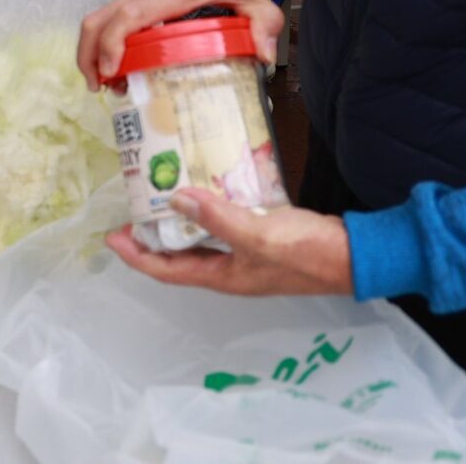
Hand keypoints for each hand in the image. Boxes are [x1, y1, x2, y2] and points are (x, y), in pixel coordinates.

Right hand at [78, 0, 280, 83]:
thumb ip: (262, 19)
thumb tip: (264, 55)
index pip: (124, 20)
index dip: (112, 47)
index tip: (113, 72)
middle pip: (94, 25)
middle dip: (89, 60)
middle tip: (104, 86)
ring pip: (97, 21)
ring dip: (94, 51)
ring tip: (110, 80)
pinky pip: (109, 17)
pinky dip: (107, 39)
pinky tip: (125, 59)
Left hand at [106, 191, 352, 296]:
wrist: (354, 255)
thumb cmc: (307, 252)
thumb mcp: (258, 235)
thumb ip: (218, 218)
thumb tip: (176, 199)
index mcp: (223, 276)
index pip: (167, 270)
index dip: (137, 255)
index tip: (111, 236)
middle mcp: (230, 270)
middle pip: (179, 257)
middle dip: (152, 237)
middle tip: (133, 210)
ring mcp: (246, 256)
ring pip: (201, 241)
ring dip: (179, 222)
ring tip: (161, 195)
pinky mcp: (261, 239)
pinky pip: (223, 226)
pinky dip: (209, 211)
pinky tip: (207, 189)